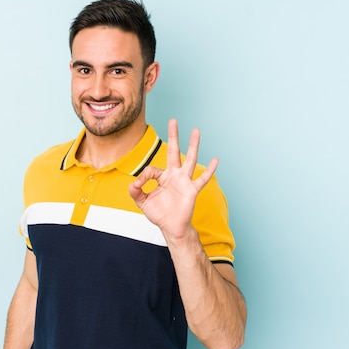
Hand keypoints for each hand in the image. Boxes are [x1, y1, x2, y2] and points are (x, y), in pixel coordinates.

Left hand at [129, 119, 217, 241]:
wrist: (171, 227)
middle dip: (173, 136)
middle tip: (173, 120)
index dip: (142, 177)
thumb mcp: (143, 203)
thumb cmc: (159, 214)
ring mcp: (184, 181)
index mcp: (162, 177)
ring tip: (196, 130)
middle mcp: (174, 175)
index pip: (151, 170)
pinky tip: (216, 160)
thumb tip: (132, 184)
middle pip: (174, 151)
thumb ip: (135, 193)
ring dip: (193, 145)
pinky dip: (209, 170)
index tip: (138, 186)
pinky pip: (202, 179)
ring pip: (190, 159)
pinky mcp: (192, 190)